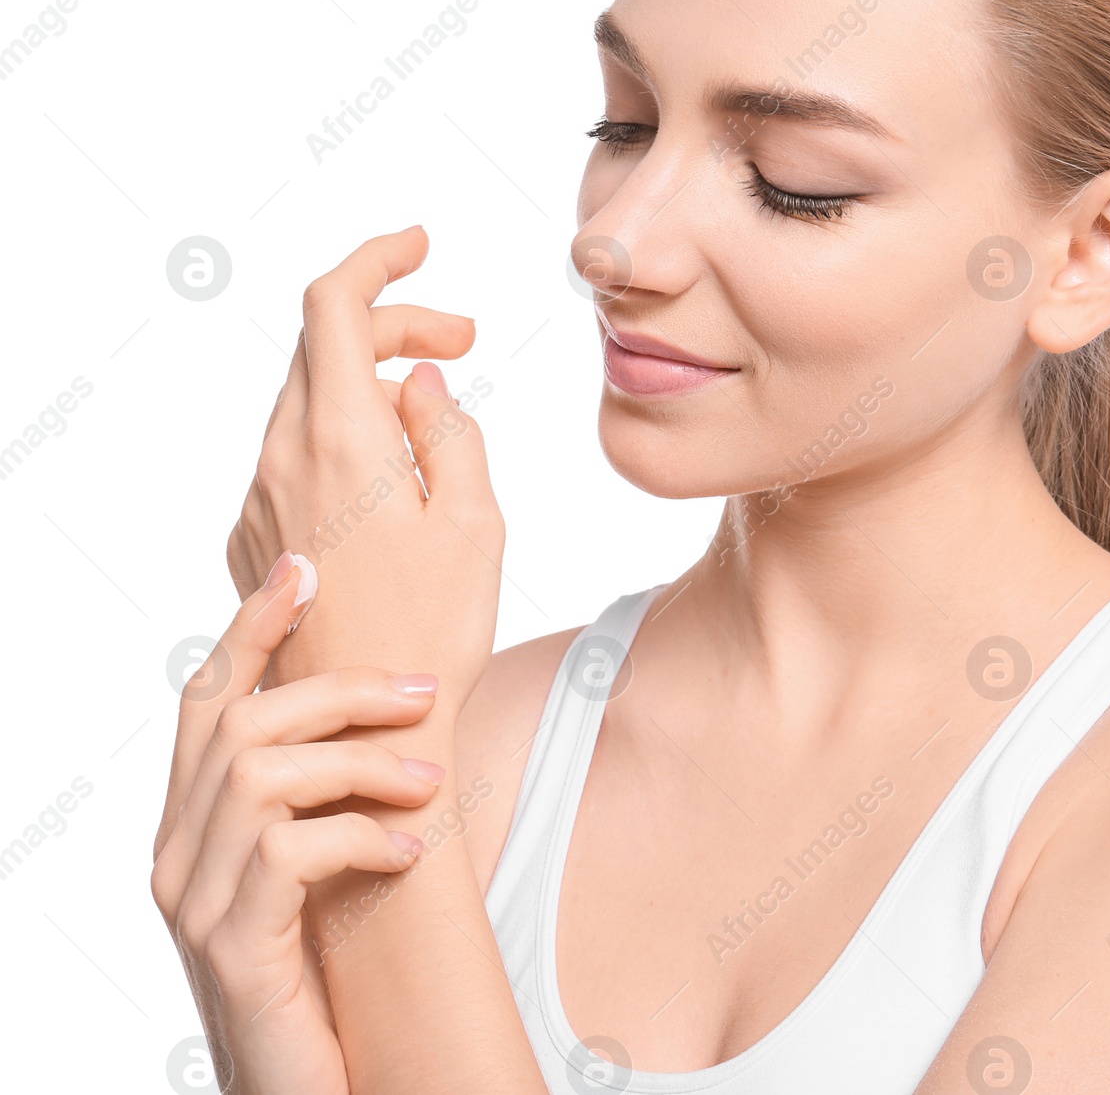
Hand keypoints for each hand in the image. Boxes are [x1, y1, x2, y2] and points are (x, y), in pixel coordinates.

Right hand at [151, 553, 446, 1094]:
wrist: (310, 1088)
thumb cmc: (324, 974)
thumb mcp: (317, 870)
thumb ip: (321, 799)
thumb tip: (383, 711)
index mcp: (194, 822)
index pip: (207, 698)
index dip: (252, 626)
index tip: (303, 566)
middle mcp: (177, 852)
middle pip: (241, 720)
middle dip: (339, 690)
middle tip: (424, 692)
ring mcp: (195, 902)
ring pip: (263, 774)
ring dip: (363, 765)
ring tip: (433, 785)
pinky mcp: (233, 950)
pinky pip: (291, 852)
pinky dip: (361, 836)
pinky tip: (412, 852)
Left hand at [225, 226, 503, 708]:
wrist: (361, 733)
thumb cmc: (433, 632)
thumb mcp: (476, 519)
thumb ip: (450, 431)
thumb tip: (421, 384)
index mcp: (339, 440)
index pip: (334, 306)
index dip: (377, 258)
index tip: (419, 244)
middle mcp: (282, 460)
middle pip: (322, 348)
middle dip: (392, 325)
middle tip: (461, 346)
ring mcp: (260, 502)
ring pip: (306, 401)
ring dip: (369, 382)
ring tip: (436, 414)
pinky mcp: (256, 540)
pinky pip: (295, 455)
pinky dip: (345, 433)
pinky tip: (396, 476)